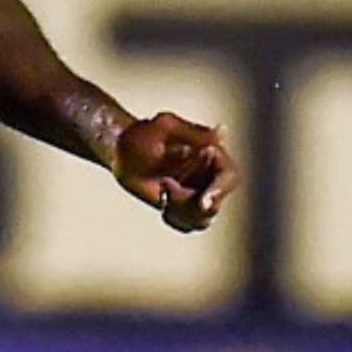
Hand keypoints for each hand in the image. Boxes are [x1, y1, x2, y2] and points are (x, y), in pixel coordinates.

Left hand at [112, 111, 238, 232]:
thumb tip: (222, 131)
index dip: (220, 190)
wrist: (121, 151)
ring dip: (179, 208)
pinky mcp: (183, 209)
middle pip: (215, 203)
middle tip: (166, 186)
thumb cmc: (143, 134)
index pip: (229, 176)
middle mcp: (210, 177)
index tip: (203, 201)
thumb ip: (195, 132)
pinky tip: (161, 199)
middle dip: (190, 201)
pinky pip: (187, 225)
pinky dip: (174, 217)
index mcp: (213, 154)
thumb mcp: (166, 126)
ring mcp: (197, 195)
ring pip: (202, 219)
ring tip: (163, 188)